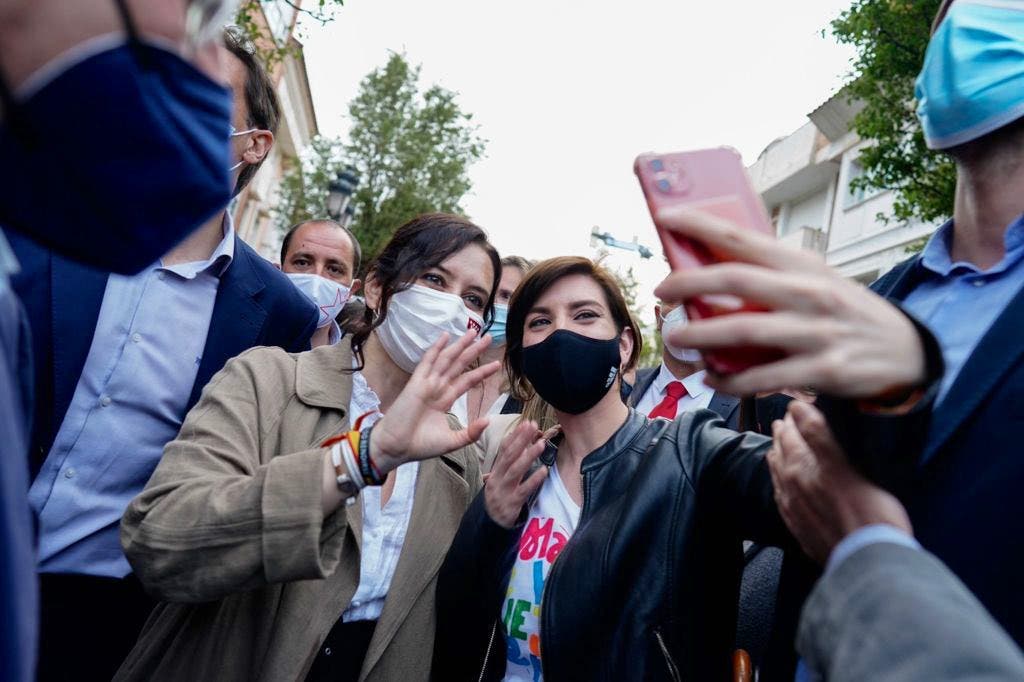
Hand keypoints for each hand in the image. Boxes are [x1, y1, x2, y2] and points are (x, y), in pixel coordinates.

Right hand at [370, 331, 499, 473]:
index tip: (496, 364)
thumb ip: (471, 432)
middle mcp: (437, 388)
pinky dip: (436, 349)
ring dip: (459, 345)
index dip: (481, 371)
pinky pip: (427, 362)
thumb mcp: (452, 441)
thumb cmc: (420, 445)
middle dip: (474, 351)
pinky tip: (445, 336)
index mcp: (445, 400)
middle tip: (489, 338)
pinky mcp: (416, 383)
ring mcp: (427, 384)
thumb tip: (488, 420)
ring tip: (473, 332)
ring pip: (447, 360)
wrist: (396, 448)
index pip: (467, 380)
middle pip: (459, 365)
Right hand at [484, 420, 548, 528]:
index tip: (526, 423)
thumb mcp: (500, 479)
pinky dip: (534, 480)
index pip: (504, 449)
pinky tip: (544, 470)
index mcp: (495, 471)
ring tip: (541, 444)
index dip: (515, 435)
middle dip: (521, 440)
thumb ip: (509, 463)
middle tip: (533, 426)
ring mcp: (503, 491)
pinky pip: (523, 490)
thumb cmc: (500, 497)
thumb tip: (519, 441)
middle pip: (509, 456)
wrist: (490, 524)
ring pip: (515, 471)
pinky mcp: (511, 504)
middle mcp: (497, 478)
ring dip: (528, 456)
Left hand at [652, 207, 925, 397]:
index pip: (743, 237)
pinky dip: (731, 381)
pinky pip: (764, 378)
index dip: (700, 225)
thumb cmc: (845, 313)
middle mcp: (808, 293)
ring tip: (676, 338)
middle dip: (689, 283)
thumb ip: (773, 274)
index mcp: (802, 264)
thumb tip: (711, 268)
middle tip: (661, 290)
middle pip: (735, 281)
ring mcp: (816, 332)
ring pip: (744, 331)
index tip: (665, 217)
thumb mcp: (817, 280)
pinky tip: (713, 379)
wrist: (907, 353)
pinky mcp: (822, 370)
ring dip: (701, 336)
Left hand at [767, 401, 911, 564]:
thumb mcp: (846, 463)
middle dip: (782, 435)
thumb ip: (818, 433)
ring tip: (778, 449)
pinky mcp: (802, 531)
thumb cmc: (869, 511)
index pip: (790, 434)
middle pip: (782, 454)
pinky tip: (784, 488)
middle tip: (784, 423)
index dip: (793, 418)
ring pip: (779, 478)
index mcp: (800, 468)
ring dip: (778, 459)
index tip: (795, 407)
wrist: (870, 560)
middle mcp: (791, 488)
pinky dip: (781, 487)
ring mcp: (794, 512)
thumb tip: (796, 408)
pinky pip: (783, 503)